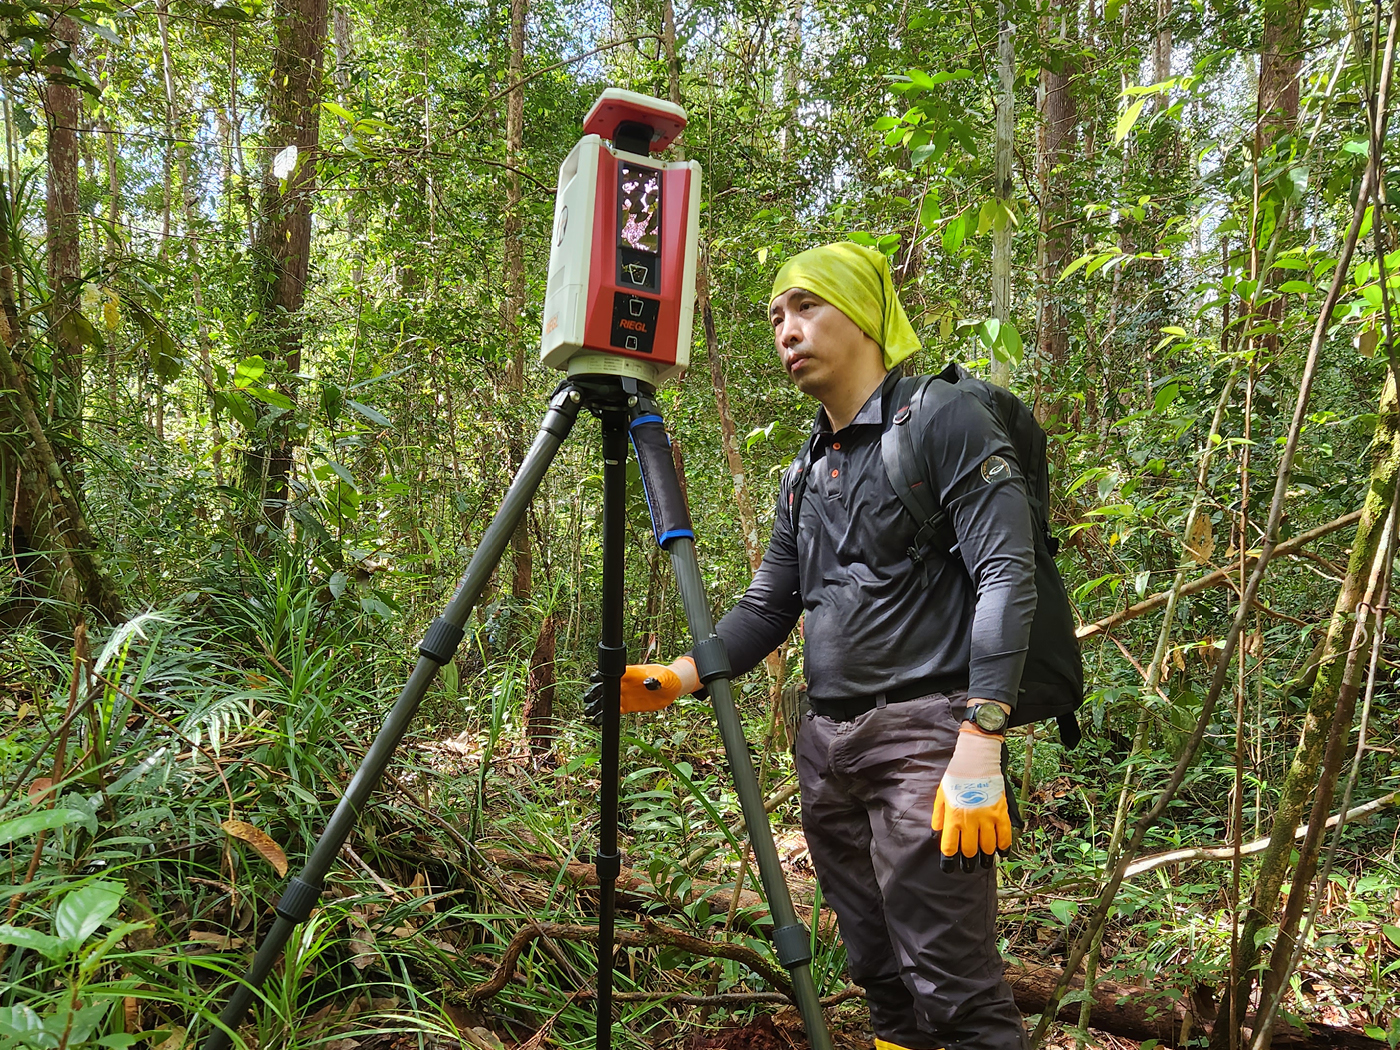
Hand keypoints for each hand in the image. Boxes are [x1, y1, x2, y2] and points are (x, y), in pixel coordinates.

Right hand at [584, 657, 697, 722]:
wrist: (672, 688)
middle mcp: (624, 684)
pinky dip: (606, 715)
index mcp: (629, 673)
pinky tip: (598, 720)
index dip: (602, 676)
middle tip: (587, 699)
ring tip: (589, 713)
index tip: (594, 679)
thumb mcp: (663, 678)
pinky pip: (614, 710)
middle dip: (595, 692)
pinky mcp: (627, 706)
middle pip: (605, 687)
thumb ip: (655, 679)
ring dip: (597, 705)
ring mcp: (625, 695)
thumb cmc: (668, 678)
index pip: (612, 673)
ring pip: (606, 700)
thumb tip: (648, 683)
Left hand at [931, 726, 1011, 872]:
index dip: (949, 861)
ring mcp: (987, 818)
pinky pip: (1005, 836)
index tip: (949, 868)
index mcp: (953, 817)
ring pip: (987, 847)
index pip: (950, 847)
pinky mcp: (1001, 814)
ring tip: (984, 862)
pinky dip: (1004, 847)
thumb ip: (938, 814)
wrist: (977, 761)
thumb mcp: (941, 794)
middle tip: (968, 866)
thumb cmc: (956, 776)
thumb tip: (936, 832)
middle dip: (968, 861)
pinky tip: (1001, 852)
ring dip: (985, 857)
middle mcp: (969, 821)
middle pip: (969, 850)